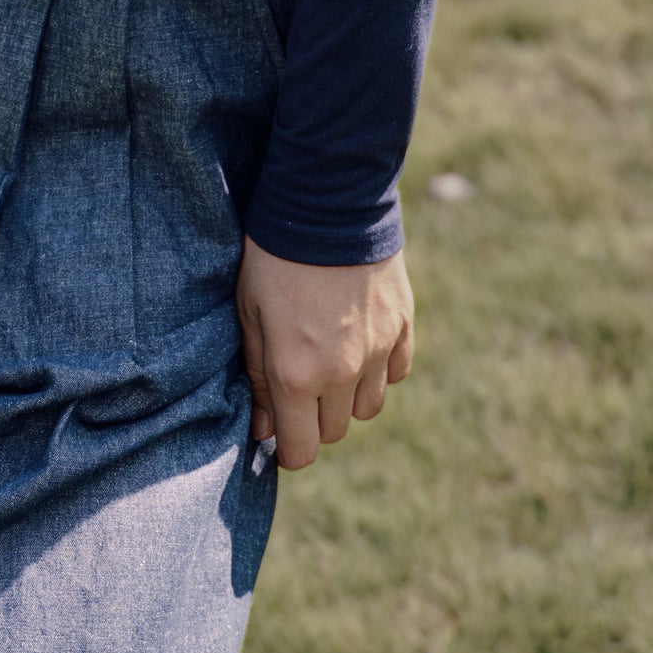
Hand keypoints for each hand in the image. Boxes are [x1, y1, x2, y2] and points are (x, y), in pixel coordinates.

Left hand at [235, 235, 414, 469]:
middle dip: (314, 417)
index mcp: (296, 374)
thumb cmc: (274, 257)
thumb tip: (265, 430)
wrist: (325, 200)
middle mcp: (342, 372)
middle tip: (300, 377)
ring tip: (330, 356)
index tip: (280, 425)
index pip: (301, 451)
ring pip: (368, 407)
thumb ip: (258, 377)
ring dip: (348, 395)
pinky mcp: (402, 326)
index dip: (288, 444)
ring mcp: (378, 350)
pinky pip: (396, 373)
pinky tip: (359, 338)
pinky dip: (380, 367)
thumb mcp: (249, 313)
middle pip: (334, 431)